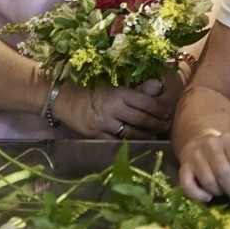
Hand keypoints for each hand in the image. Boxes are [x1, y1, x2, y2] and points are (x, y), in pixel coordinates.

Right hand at [57, 80, 172, 139]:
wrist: (61, 98)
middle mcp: (112, 108)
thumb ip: (135, 89)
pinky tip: (136, 144)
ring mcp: (103, 123)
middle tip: (167, 127)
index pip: (145, 102)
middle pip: (141, 119)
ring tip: (155, 137)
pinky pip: (115, 141)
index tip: (168, 113)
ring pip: (130, 132)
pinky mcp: (95, 135)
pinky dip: (127, 143)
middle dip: (157, 124)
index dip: (159, 109)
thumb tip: (157, 87)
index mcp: (118, 92)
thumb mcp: (112, 84)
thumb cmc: (89, 88)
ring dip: (145, 136)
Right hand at [174, 121, 229, 202]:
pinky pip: (188, 186)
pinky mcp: (183, 167)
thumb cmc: (223, 153)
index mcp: (228, 140)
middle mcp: (211, 145)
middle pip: (223, 172)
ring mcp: (195, 156)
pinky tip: (207, 197)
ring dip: (217, 192)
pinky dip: (198, 196)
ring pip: (208, 181)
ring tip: (221, 192)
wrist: (199, 141)